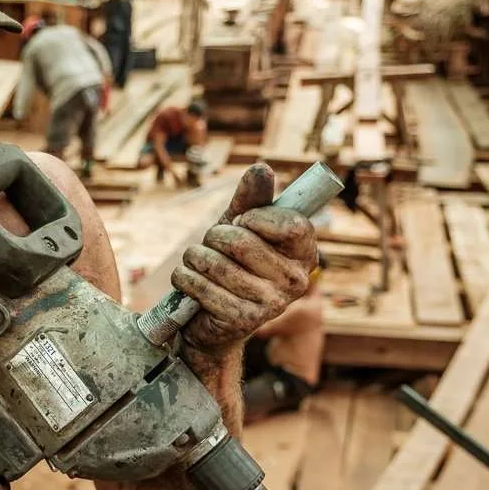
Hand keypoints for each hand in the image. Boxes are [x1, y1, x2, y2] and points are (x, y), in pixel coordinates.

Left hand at [171, 163, 316, 352]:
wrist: (215, 318)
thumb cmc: (232, 263)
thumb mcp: (242, 226)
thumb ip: (252, 198)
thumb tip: (261, 168)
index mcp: (304, 254)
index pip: (291, 224)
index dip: (255, 217)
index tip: (242, 221)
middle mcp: (295, 282)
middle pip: (242, 241)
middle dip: (214, 236)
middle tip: (213, 245)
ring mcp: (270, 305)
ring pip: (215, 263)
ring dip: (195, 257)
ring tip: (198, 263)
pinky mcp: (241, 321)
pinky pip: (199, 285)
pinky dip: (184, 278)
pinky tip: (189, 281)